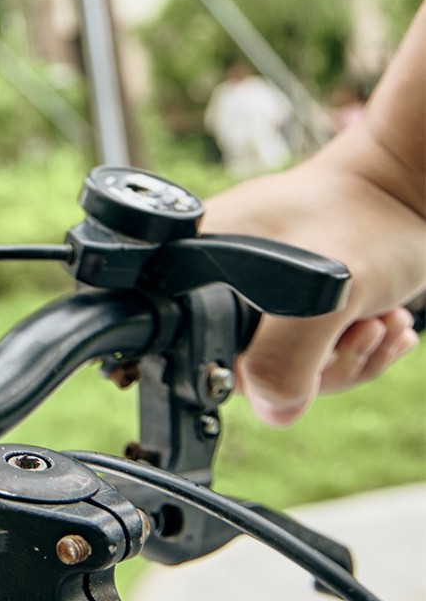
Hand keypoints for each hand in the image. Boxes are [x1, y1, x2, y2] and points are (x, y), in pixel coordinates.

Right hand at [202, 153, 422, 426]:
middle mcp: (215, 277)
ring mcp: (252, 288)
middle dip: (320, 367)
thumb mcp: (321, 297)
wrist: (407, 191)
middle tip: (357, 328)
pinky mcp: (288, 298)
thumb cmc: (362, 220)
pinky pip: (310, 351)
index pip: (199, 349)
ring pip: (287, 365)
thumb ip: (283, 359)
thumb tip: (271, 410)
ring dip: (348, 356)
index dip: (260, 371)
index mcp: (196, 265)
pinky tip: (381, 322)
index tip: (318, 348)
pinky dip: (355, 348)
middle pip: (249, 368)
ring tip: (380, 321)